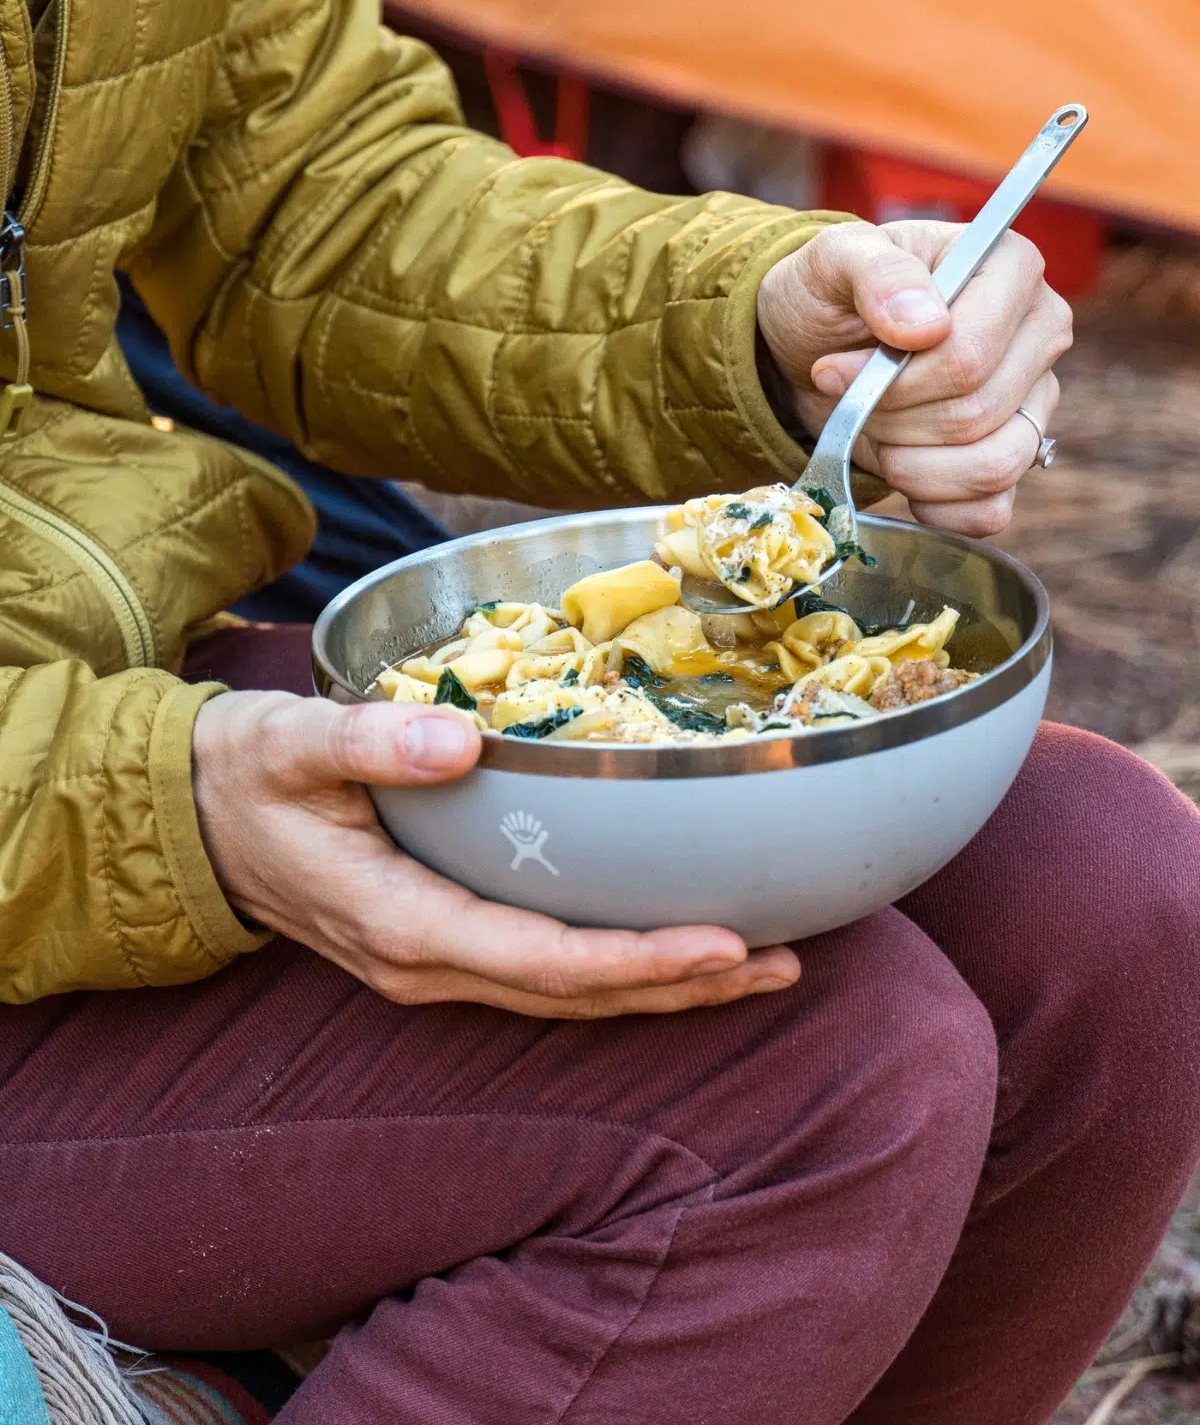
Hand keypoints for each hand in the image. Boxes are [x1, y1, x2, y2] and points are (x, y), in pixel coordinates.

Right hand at [192, 690, 799, 1016]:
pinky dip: (619, 972)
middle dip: (677, 987)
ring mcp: (435, 967)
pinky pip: (545, 977)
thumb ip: (369, 739)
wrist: (193, 822)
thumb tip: (459, 733)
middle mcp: (426, 965)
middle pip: (572, 996)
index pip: (538, 959)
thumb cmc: (247, 774)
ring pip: (566, 999)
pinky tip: (676, 951)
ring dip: (663, 989)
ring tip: (762, 969)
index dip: (633, 960)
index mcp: (399, 921)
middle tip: (780, 965)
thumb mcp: (292, 742)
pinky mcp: (444, 948)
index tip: (723, 944)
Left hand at [756, 218, 1072, 535]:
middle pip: (977, 411)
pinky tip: (897, 468)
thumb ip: (877, 274)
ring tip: (871, 428)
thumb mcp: (832, 260)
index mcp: (1011, 269)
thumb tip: (925, 326)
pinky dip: (932, 504)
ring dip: (909, 464)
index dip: (895, 380)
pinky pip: (990, 510)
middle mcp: (1040, 332)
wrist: (813, 347)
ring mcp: (1036, 400)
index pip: (971, 353)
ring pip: (993, 466)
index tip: (832, 371)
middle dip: (893, 418)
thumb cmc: (829, 293)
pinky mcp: (1017, 456)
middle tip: (848, 398)